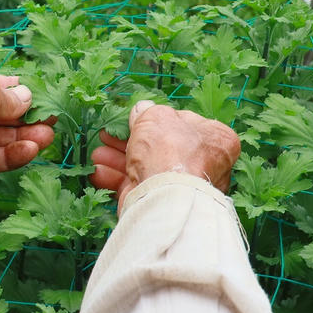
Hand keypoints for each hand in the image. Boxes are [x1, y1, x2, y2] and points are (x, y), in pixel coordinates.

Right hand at [90, 100, 240, 209]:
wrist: (165, 196)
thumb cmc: (169, 150)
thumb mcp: (156, 116)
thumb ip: (147, 111)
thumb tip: (142, 109)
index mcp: (215, 139)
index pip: (186, 124)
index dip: (158, 121)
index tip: (135, 120)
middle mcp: (204, 164)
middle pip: (160, 148)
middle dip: (129, 141)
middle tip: (109, 136)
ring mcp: (183, 187)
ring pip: (145, 168)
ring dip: (118, 160)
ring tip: (97, 155)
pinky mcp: (163, 203)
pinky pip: (138, 187)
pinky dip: (117, 179)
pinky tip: (98, 172)